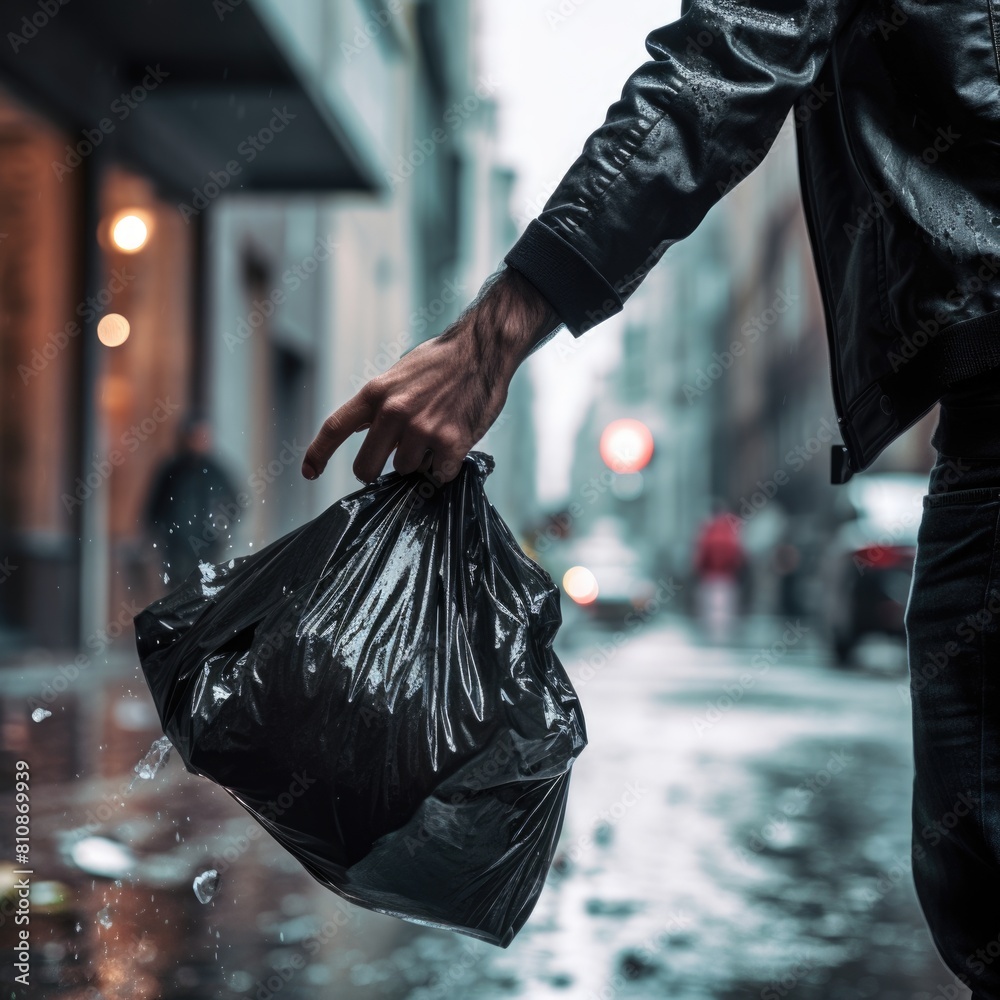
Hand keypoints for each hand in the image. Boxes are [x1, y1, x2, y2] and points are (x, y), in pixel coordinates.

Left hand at [301, 266, 560, 484]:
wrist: (483, 350)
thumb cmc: (441, 363)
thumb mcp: (398, 376)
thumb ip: (379, 406)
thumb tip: (361, 434)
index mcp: (376, 393)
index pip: (335, 427)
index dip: (318, 453)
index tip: (309, 472)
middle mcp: (394, 412)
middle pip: (366, 467)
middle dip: (375, 470)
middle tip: (390, 460)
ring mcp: (422, 429)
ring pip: (405, 470)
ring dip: (418, 461)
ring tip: (436, 434)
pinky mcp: (450, 443)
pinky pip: (438, 474)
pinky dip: (444, 467)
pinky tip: (454, 444)